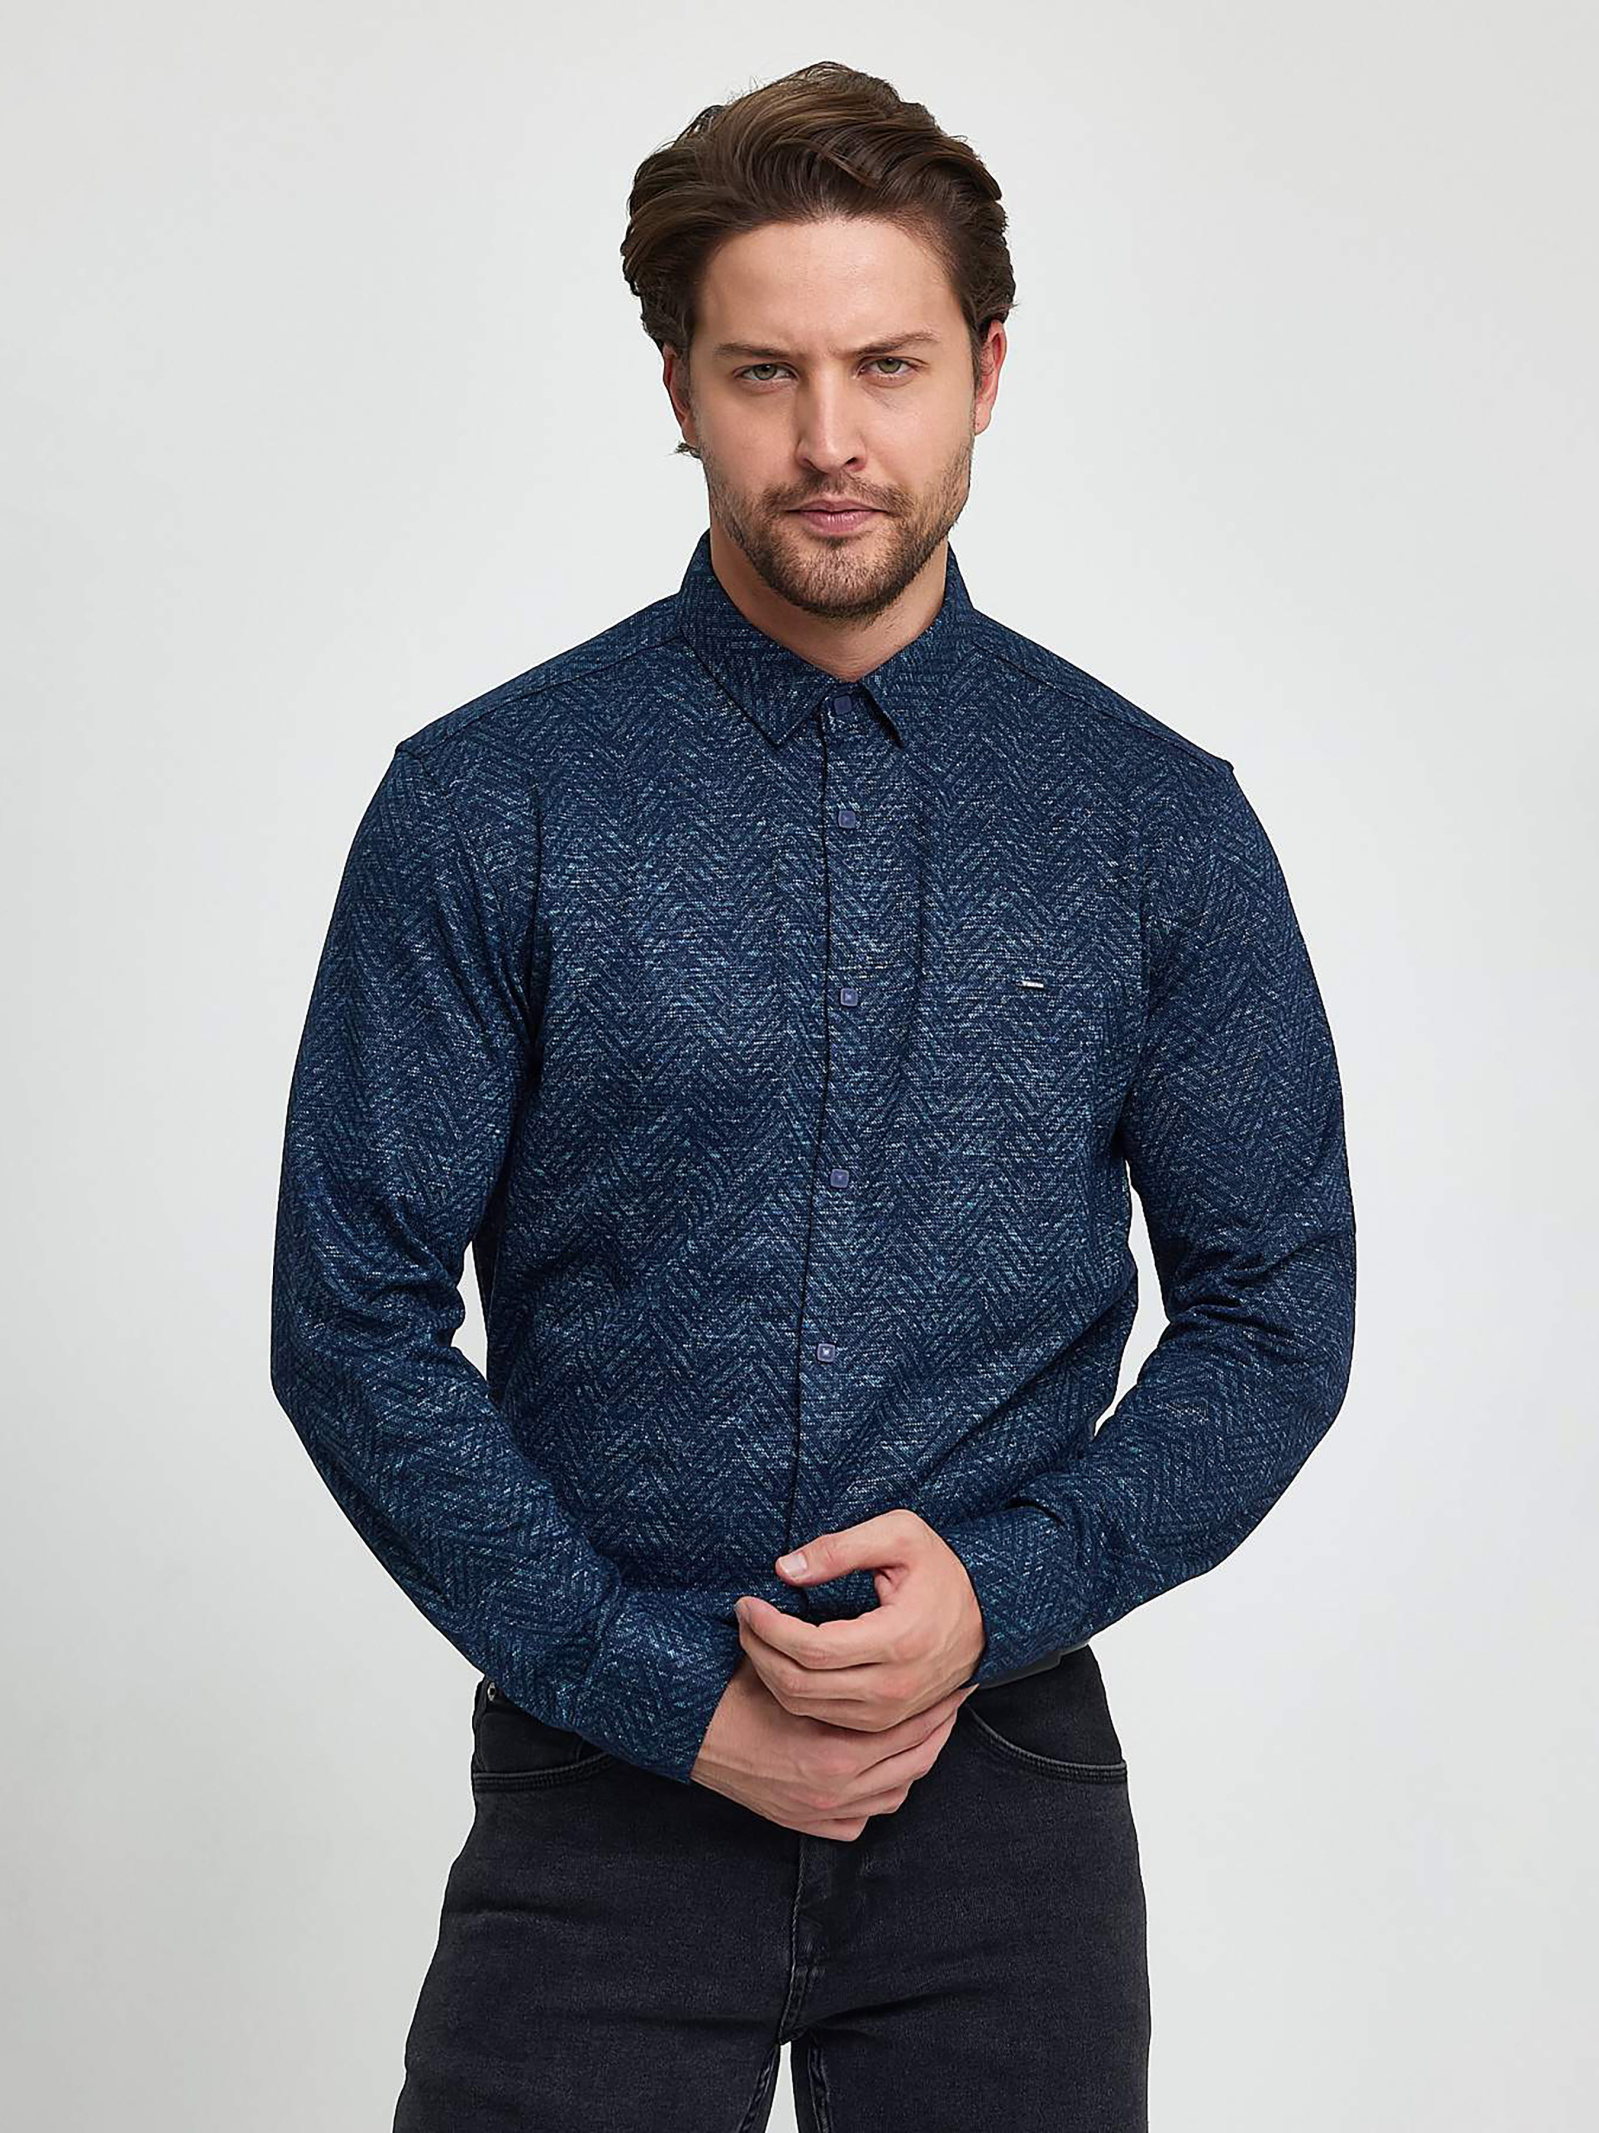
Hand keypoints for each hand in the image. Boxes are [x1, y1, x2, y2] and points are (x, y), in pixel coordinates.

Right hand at [690, 1653, 975, 1839]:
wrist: (692, 1735)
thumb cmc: (736, 1695)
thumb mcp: (790, 1669)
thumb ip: (832, 1662)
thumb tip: (873, 1633)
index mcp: (838, 1752)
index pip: (910, 1730)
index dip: (938, 1703)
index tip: (956, 1682)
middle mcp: (838, 1791)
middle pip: (914, 1763)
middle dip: (938, 1731)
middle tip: (953, 1703)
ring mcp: (824, 1812)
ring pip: (896, 1793)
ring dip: (915, 1761)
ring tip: (928, 1731)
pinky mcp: (808, 1823)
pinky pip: (863, 1819)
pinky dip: (880, 1795)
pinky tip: (887, 1769)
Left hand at [734, 1509, 986, 1733]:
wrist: (988, 1617)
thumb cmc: (941, 1569)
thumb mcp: (899, 1536)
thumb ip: (840, 1548)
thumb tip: (785, 1569)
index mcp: (896, 1640)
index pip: (810, 1647)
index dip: (768, 1627)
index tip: (747, 1603)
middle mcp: (892, 1687)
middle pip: (800, 1685)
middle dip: (758, 1651)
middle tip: (743, 1619)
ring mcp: (888, 1712)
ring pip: (806, 1709)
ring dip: (769, 1674)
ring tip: (755, 1636)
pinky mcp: (885, 1722)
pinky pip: (823, 1719)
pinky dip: (792, 1694)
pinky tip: (781, 1662)